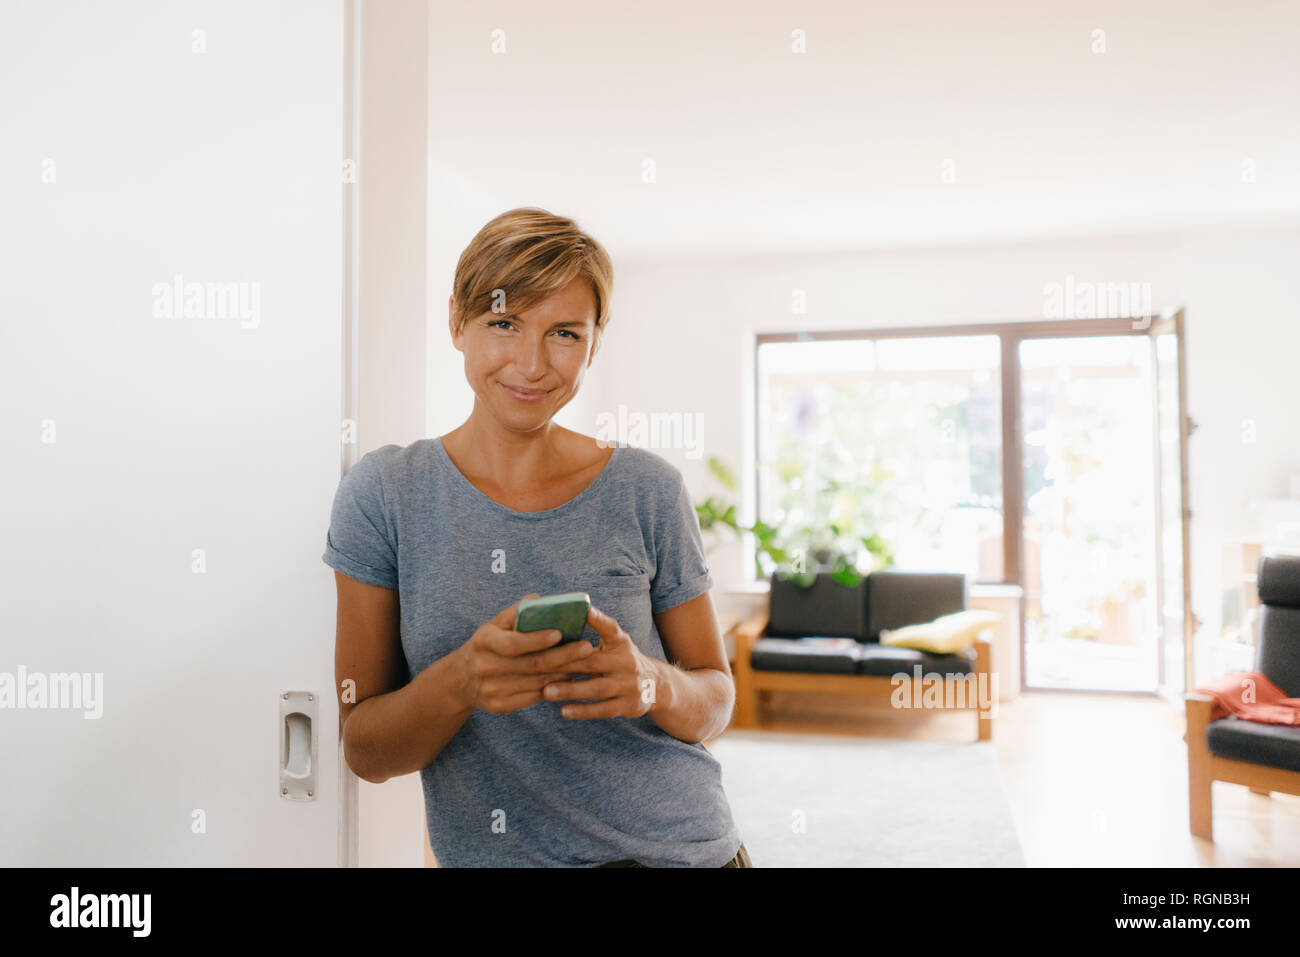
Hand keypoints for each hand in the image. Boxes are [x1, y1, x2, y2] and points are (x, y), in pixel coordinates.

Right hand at [451, 594, 596, 714]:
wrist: (460, 680)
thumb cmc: (486, 645)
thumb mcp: (493, 625)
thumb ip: (516, 612)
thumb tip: (541, 601)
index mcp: (483, 641)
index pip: (513, 643)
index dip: (537, 639)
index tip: (560, 632)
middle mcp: (486, 667)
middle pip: (532, 664)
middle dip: (563, 656)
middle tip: (587, 647)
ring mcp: (492, 689)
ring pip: (537, 682)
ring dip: (565, 673)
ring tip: (585, 662)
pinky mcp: (500, 706)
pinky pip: (533, 697)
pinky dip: (554, 688)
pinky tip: (569, 678)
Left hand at [542, 605, 661, 719]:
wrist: (655, 686)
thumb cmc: (621, 660)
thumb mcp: (614, 644)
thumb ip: (593, 636)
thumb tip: (557, 623)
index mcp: (621, 643)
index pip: (610, 628)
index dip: (598, 619)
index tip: (584, 610)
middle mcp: (627, 662)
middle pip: (594, 662)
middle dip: (566, 664)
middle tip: (540, 664)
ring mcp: (629, 685)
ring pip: (597, 688)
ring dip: (571, 690)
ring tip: (547, 691)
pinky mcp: (628, 705)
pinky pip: (604, 709)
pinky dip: (584, 711)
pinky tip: (564, 710)